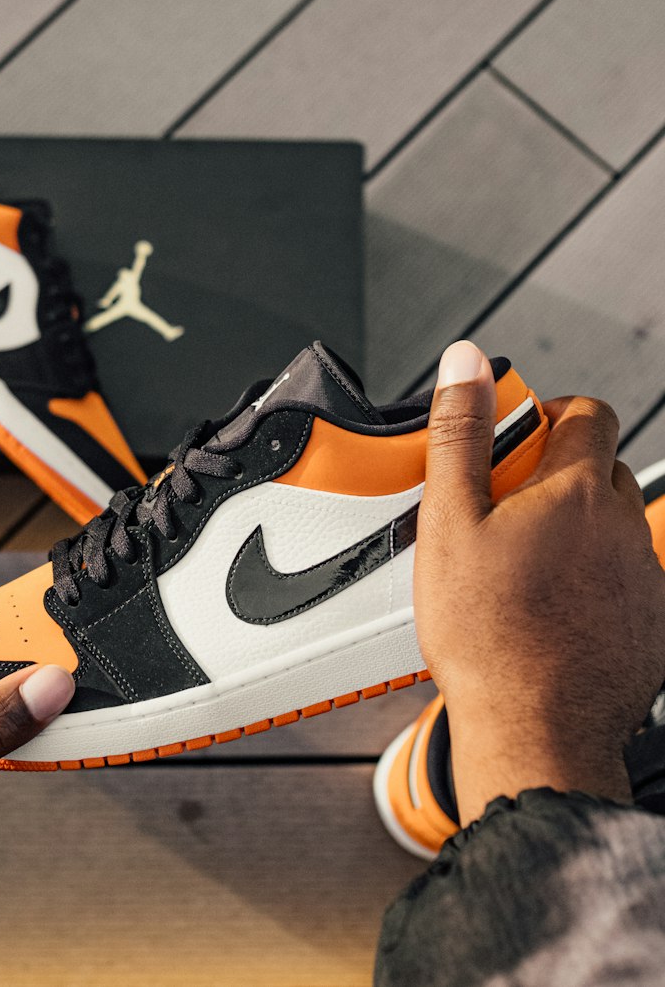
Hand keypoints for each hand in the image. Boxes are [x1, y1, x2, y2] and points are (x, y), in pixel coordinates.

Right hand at [415, 340, 664, 823]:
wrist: (535, 731)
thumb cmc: (489, 636)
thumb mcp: (450, 521)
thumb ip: (462, 432)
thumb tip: (465, 364)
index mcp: (576, 492)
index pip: (586, 412)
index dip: (548, 412)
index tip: (513, 437)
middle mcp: (623, 527)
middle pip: (599, 467)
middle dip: (555, 472)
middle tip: (502, 507)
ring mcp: (643, 576)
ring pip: (612, 524)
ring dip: (574, 527)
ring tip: (517, 565)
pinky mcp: (650, 621)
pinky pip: (624, 576)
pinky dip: (592, 577)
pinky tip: (546, 607)